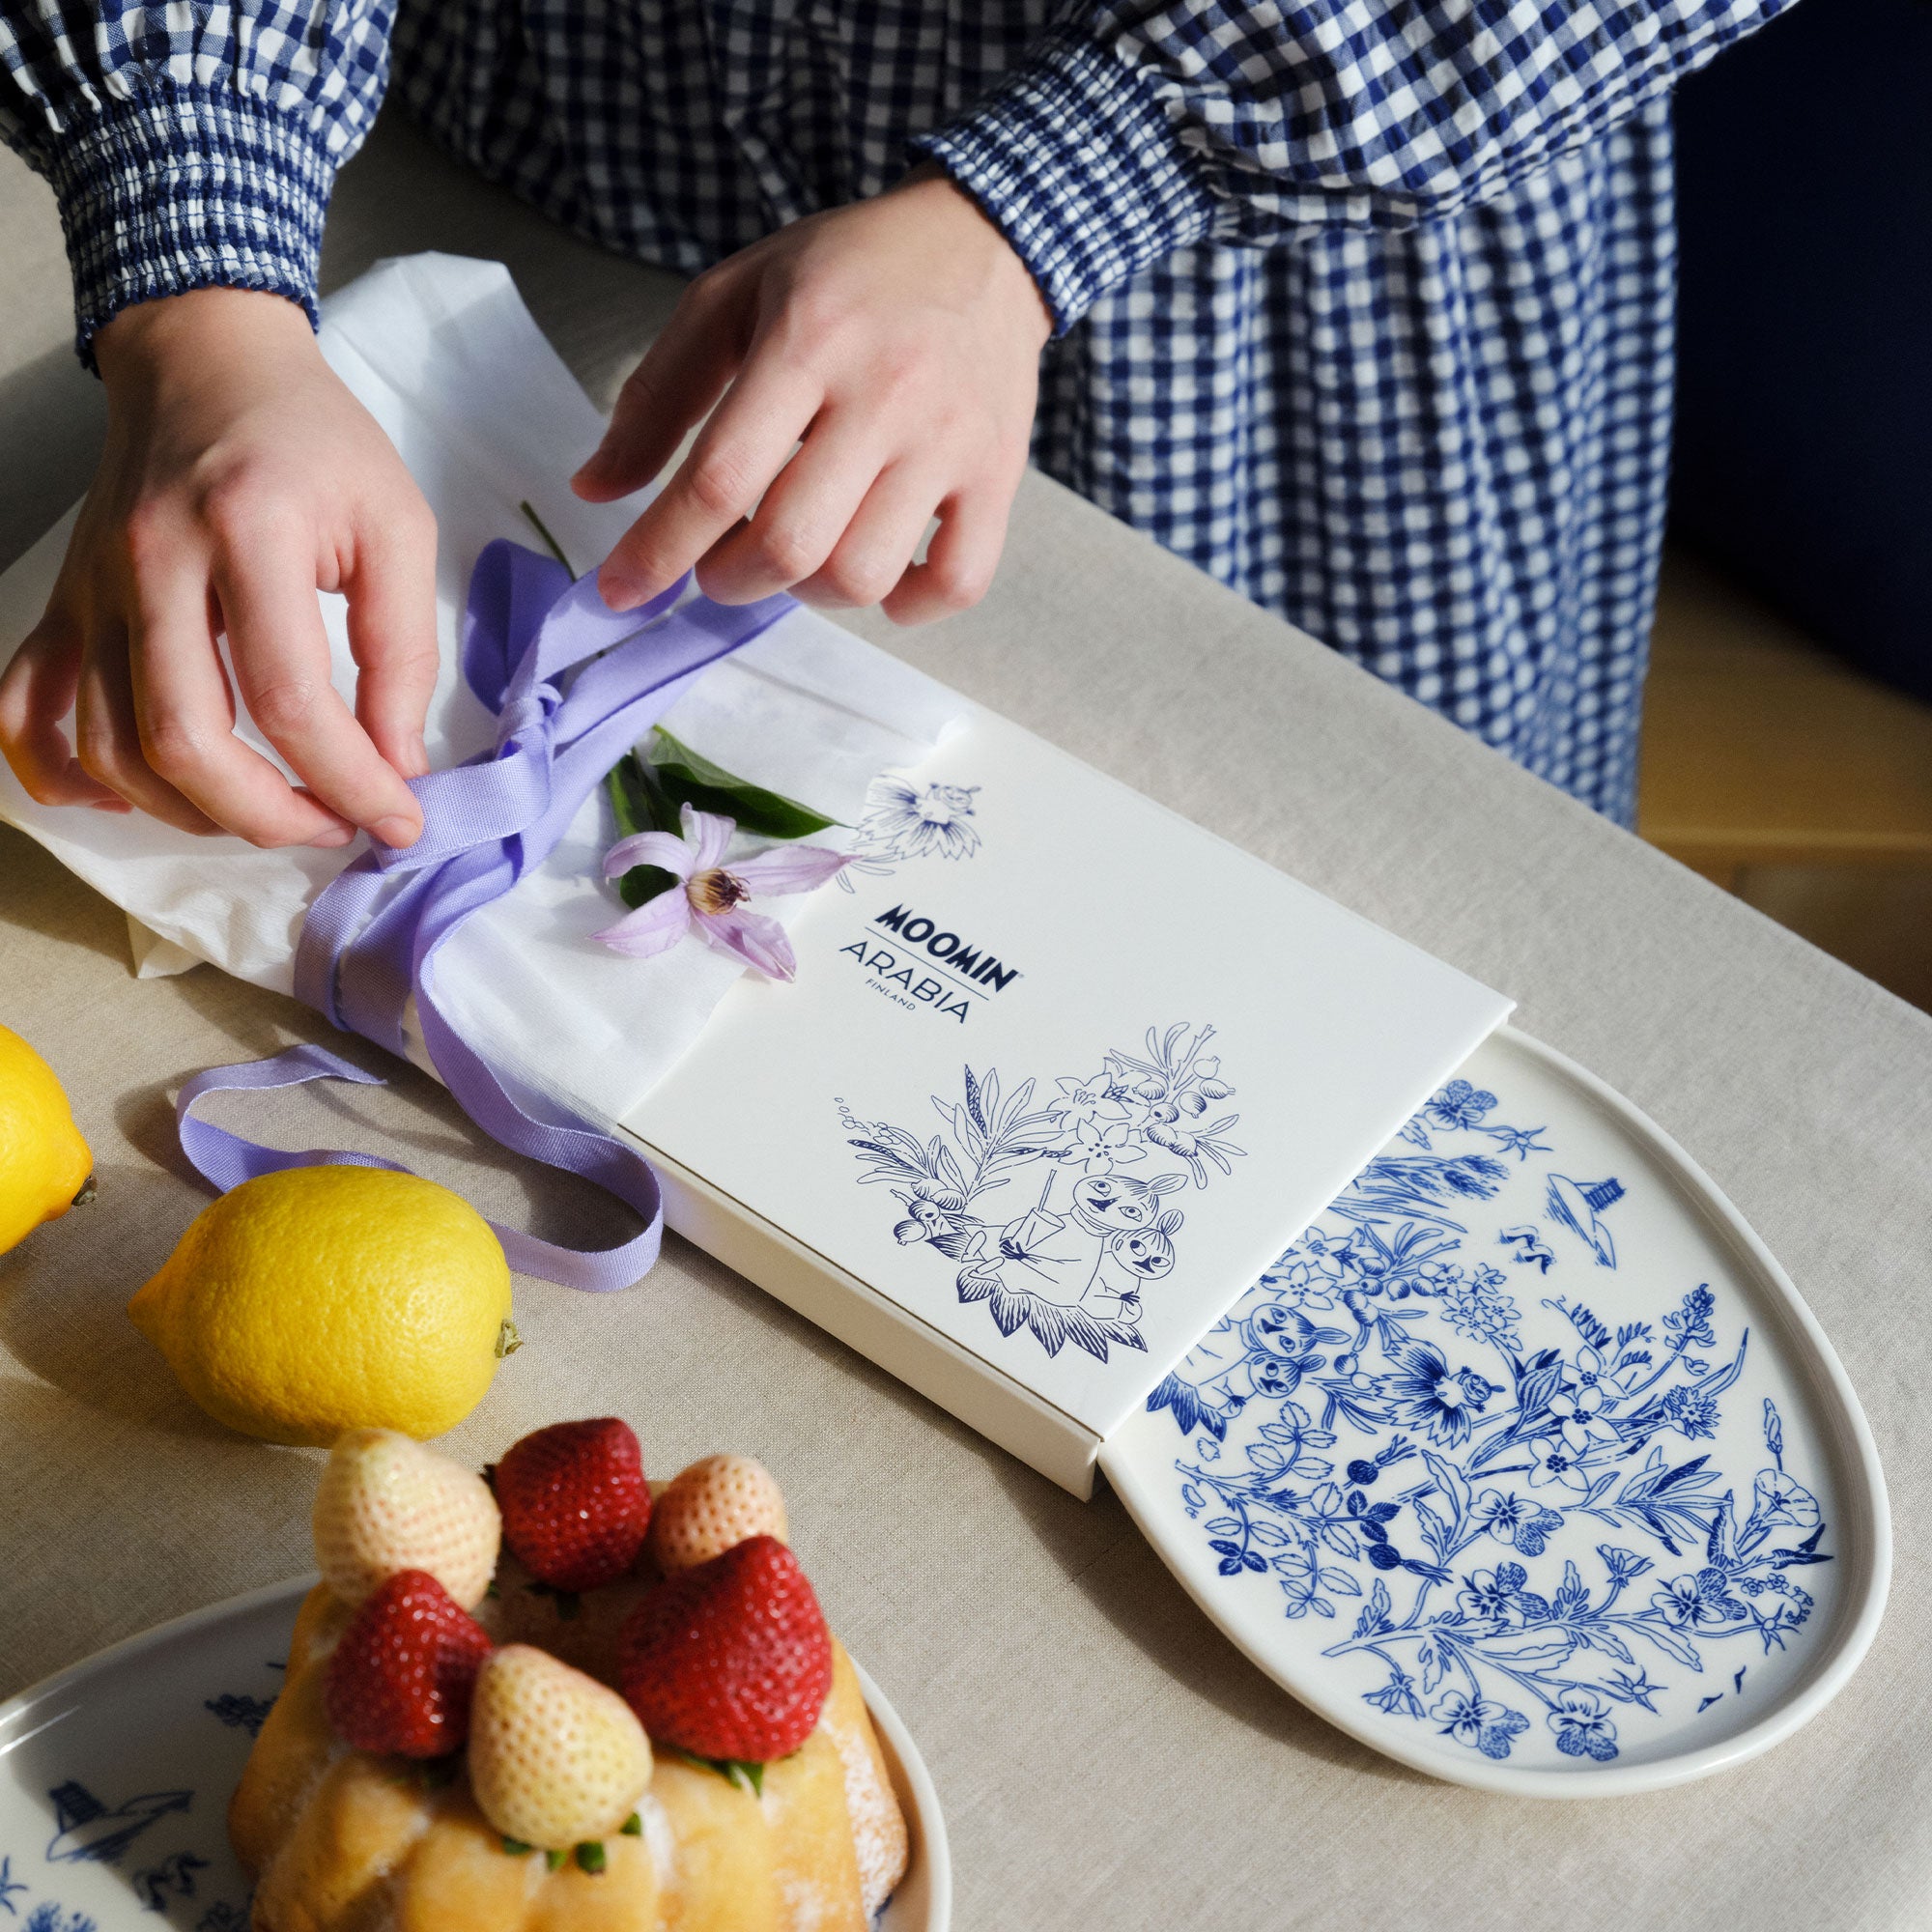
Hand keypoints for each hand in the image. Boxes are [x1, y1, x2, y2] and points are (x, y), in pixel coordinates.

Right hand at [0, 288, 436, 847]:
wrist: (205, 359)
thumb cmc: (314, 441)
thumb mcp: (396, 525)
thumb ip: (403, 650)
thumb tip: (396, 764)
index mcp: (247, 533)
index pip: (291, 700)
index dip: (352, 782)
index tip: (400, 818)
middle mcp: (153, 564)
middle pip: (183, 741)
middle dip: (268, 817)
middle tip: (335, 826)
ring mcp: (93, 587)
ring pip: (110, 747)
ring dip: (193, 811)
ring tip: (272, 813)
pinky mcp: (65, 601)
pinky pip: (29, 709)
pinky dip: (69, 775)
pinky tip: (133, 799)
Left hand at [572, 167, 1051, 624]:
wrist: (983, 242)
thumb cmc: (848, 274)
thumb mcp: (733, 298)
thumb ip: (659, 394)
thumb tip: (595, 488)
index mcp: (808, 340)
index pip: (719, 477)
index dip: (658, 550)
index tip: (620, 589)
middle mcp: (885, 393)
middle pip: (789, 543)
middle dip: (730, 579)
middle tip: (719, 564)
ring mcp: (950, 441)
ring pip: (864, 576)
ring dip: (810, 593)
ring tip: (800, 554)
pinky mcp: (998, 475)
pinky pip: (956, 583)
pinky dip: (907, 604)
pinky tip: (881, 575)